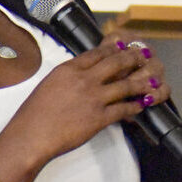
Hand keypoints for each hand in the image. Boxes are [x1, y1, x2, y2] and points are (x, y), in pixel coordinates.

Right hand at [0, 34, 168, 181]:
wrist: (30, 136)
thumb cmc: (33, 114)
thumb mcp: (49, 84)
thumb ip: (68, 76)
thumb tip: (81, 74)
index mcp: (69, 69)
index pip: (97, 52)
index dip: (113, 48)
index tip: (123, 45)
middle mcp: (84, 80)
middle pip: (116, 63)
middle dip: (132, 58)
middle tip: (142, 57)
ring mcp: (93, 98)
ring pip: (125, 85)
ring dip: (141, 82)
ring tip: (151, 80)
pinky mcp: (99, 118)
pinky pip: (123, 109)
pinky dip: (135, 106)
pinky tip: (141, 105)